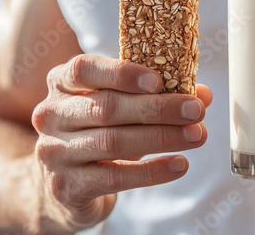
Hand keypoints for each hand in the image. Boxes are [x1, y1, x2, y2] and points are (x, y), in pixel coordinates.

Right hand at [32, 54, 211, 230]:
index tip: (159, 80)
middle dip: (157, 108)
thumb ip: (157, 95)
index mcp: (62, 83)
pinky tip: (179, 165)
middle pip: (106, 108)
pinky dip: (152, 171)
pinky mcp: (66, 186)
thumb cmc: (99, 132)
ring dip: (162, 138)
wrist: (65, 184)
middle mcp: (51, 114)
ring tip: (197, 135)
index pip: (85, 69)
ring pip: (113, 141)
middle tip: (196, 110)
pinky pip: (114, 177)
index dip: (122, 73)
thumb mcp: (121, 107)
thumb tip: (203, 95)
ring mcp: (54, 152)